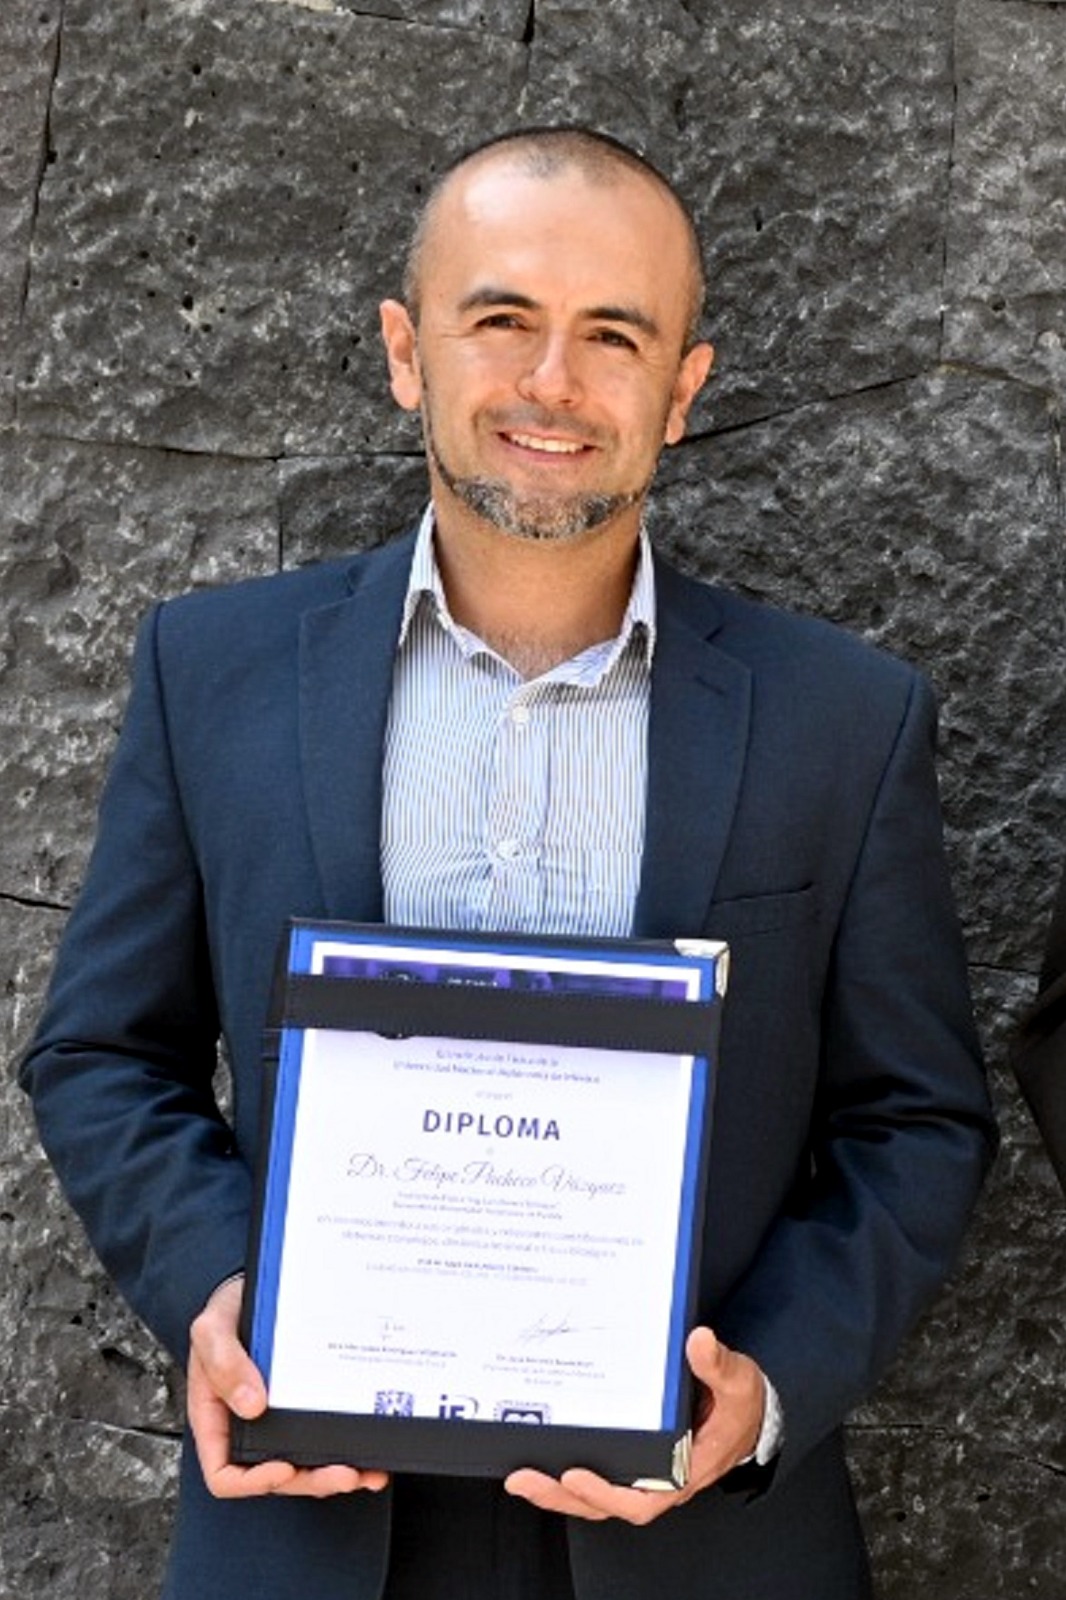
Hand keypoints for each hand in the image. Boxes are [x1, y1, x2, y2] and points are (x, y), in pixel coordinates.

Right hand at [187, 1274, 389, 1498]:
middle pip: (276, 1477)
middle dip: (311, 1481)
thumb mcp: (212, 1329)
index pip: (225, 1474)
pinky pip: (322, 1437)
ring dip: (335, 1474)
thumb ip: (224, 1363)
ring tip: (366, 1472)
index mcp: (217, 1419)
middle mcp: (249, 1428)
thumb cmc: (228, 1312)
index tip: (284, 1468)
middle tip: (344, 1474)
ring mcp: (279, 1421)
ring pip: (304, 1465)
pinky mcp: (305, 1408)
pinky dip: (346, 1450)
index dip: (254, 1481)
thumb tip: (252, 1406)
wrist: (258, 1289)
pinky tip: (370, 1453)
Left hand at [504, 1326, 764, 1524]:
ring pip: (597, 1494)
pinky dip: (570, 1475)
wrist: (750, 1412)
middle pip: (606, 1502)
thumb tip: (698, 1340)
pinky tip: (542, 1456)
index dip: (605, 1493)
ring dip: (558, 1490)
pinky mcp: (636, 1459)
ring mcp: (645, 1472)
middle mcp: (661, 1480)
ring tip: (519, 1476)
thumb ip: (718, 1364)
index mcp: (685, 1470)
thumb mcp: (737, 1381)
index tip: (574, 1475)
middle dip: (562, 1496)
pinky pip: (600, 1474)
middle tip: (523, 1479)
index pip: (642, 1498)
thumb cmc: (741, 1404)